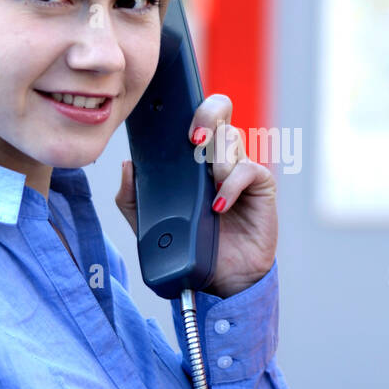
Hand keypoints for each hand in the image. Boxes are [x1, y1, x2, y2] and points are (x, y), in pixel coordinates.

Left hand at [115, 93, 277, 297]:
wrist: (219, 281)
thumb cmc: (188, 247)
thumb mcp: (149, 226)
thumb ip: (132, 198)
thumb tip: (127, 166)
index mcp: (192, 157)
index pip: (192, 116)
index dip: (185, 107)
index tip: (169, 117)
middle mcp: (218, 155)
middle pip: (219, 110)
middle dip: (207, 115)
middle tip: (194, 139)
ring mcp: (240, 169)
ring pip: (232, 138)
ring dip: (216, 159)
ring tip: (207, 188)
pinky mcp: (260, 186)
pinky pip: (248, 170)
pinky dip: (231, 185)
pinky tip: (219, 206)